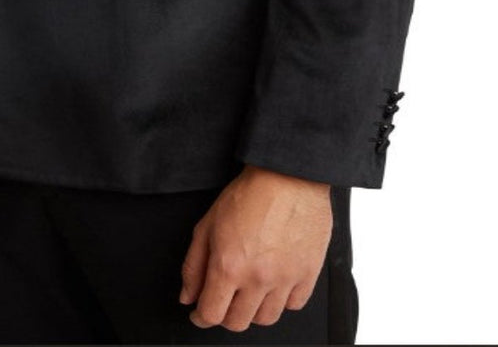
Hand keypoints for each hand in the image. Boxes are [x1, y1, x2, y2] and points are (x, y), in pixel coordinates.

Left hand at [179, 165, 331, 331]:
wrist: (287, 176)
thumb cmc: (250, 193)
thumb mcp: (207, 223)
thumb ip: (193, 265)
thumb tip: (188, 294)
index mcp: (229, 266)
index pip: (211, 314)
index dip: (200, 316)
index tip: (200, 312)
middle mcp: (258, 278)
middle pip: (238, 322)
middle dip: (225, 314)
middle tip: (224, 297)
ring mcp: (286, 279)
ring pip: (267, 319)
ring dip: (253, 310)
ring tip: (249, 289)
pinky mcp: (308, 274)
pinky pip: (295, 305)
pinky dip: (283, 300)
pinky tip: (274, 283)